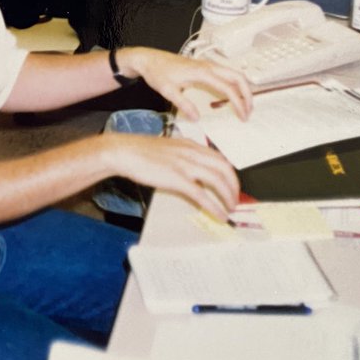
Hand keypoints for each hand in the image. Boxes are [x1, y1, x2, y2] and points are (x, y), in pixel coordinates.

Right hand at [108, 132, 239, 220]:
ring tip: (230, 209)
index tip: (232, 186)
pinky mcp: (177, 179)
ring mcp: (185, 165)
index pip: (220, 158)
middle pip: (224, 168)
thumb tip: (193, 175)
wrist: (124, 152)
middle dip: (234, 186)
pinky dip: (214, 206)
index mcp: (190, 145)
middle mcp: (192, 153)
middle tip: (235, 199)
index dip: (230, 174)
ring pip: (218, 181)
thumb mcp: (169, 149)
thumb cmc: (141, 151)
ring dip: (228, 197)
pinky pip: (202, 195)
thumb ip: (184, 158)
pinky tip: (220, 215)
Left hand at [117, 47, 251, 122]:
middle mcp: (208, 66)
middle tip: (248, 112)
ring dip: (243, 89)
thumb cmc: (157, 71)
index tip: (242, 116)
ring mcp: (207, 65)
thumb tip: (197, 118)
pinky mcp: (204, 67)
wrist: (149, 59)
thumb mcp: (167, 91)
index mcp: (201, 72)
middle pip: (238, 77)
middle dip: (248, 94)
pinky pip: (226, 74)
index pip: (228, 87)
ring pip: (234, 74)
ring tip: (244, 106)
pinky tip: (231, 97)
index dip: (238, 103)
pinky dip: (234, 85)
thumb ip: (183, 105)